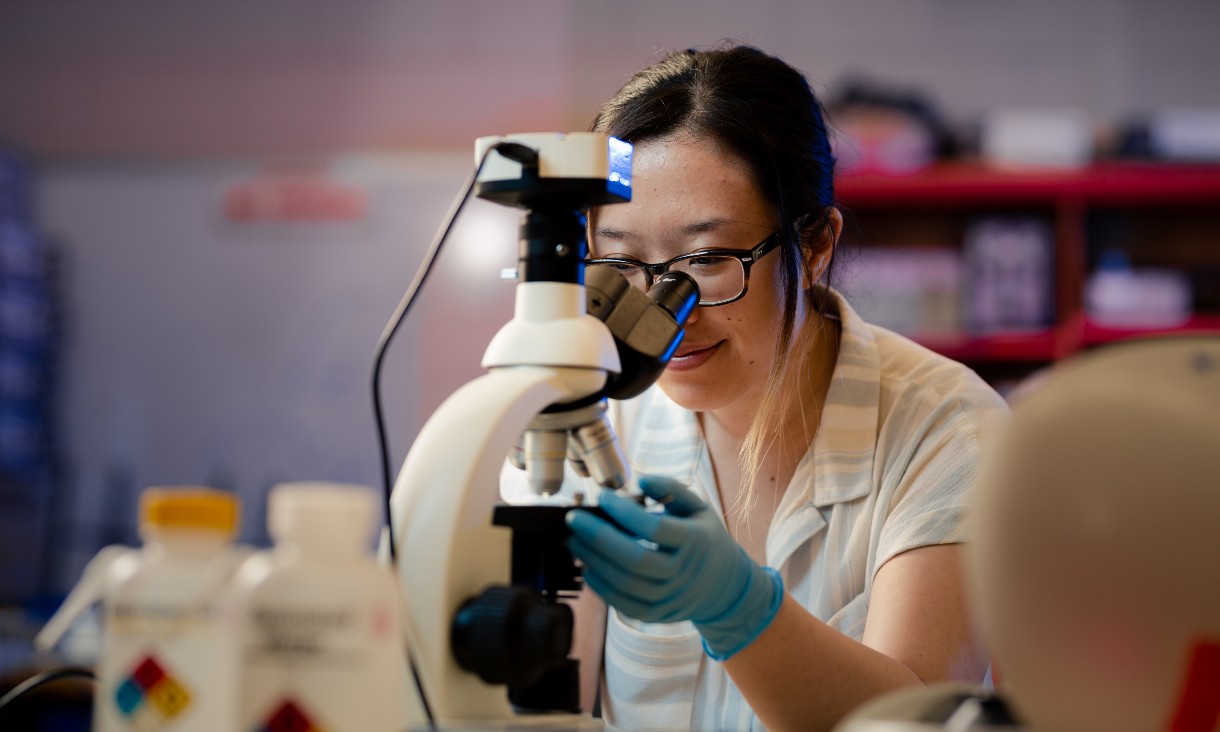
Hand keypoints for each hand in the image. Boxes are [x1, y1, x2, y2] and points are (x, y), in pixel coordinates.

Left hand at [566, 475, 783, 659]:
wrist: (724, 587)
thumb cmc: (705, 539)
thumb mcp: (698, 508)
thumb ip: (671, 489)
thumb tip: (640, 480)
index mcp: (695, 542)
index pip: (654, 528)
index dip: (624, 511)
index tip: (602, 496)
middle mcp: (683, 573)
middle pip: (635, 560)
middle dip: (598, 538)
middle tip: (574, 520)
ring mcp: (670, 597)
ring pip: (625, 584)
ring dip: (594, 562)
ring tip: (574, 541)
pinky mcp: (657, 614)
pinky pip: (624, 604)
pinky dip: (602, 588)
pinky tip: (588, 568)